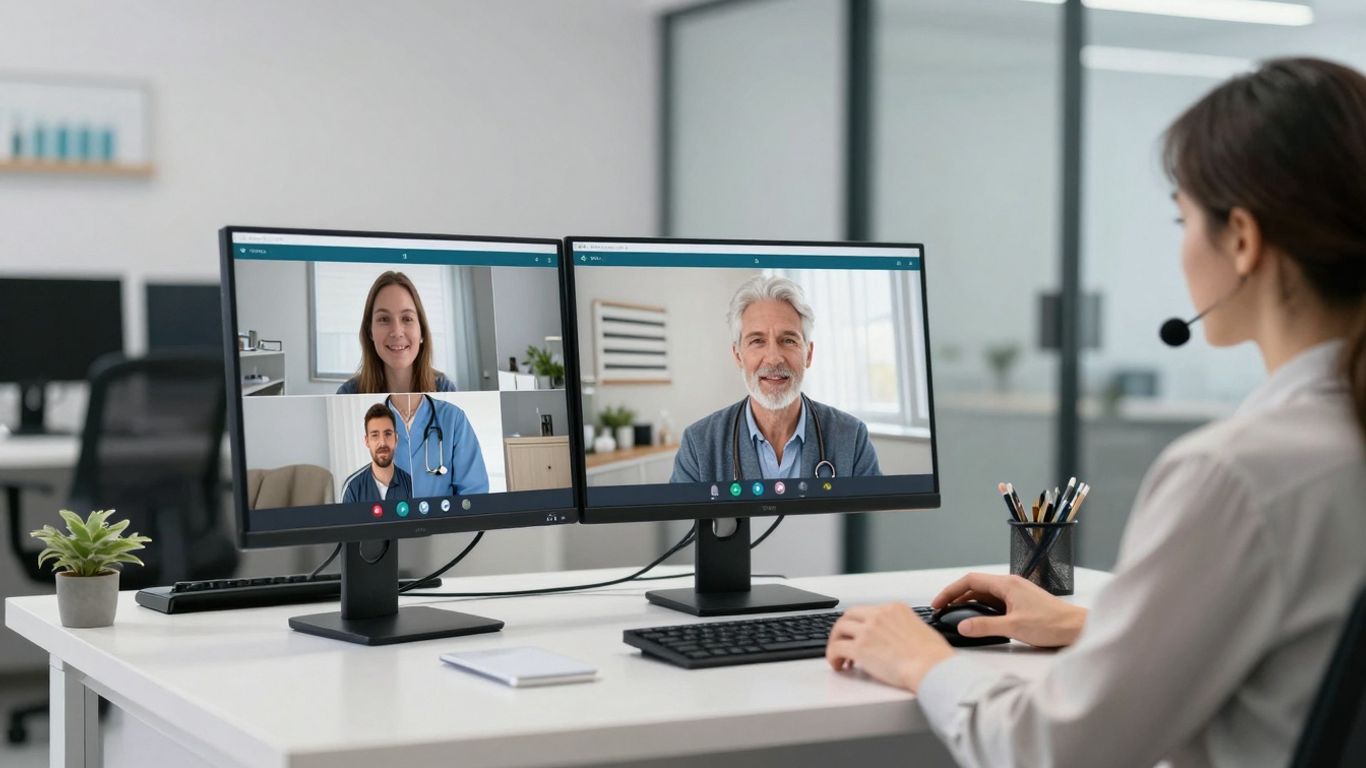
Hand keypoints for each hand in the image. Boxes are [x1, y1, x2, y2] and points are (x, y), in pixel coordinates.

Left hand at [826, 603, 954, 692]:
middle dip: (843, 629)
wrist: (932, 668)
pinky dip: (832, 656)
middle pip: (849, 615)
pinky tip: (838, 665)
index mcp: (894, 608)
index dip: (861, 624)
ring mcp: (868, 630)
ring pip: (839, 629)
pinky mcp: (860, 647)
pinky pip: (836, 648)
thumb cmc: (933, 656)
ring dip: (836, 642)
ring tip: (839, 657)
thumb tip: (898, 638)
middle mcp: (879, 615)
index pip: (869, 611)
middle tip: (842, 642)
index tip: (859, 634)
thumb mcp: (921, 629)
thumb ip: (905, 628)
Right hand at [930, 572, 1086, 647]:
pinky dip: (982, 608)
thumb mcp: (1014, 627)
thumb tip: (962, 626)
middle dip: (956, 596)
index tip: (938, 603)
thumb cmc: (1052, 624)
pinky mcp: (1021, 603)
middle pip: (976, 586)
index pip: (970, 581)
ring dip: (969, 602)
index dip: (950, 590)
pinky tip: (978, 619)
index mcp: (1007, 584)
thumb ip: (985, 626)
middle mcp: (1010, 585)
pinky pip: (995, 602)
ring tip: (955, 615)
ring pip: (985, 594)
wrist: (1077, 628)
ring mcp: (1016, 594)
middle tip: (942, 610)